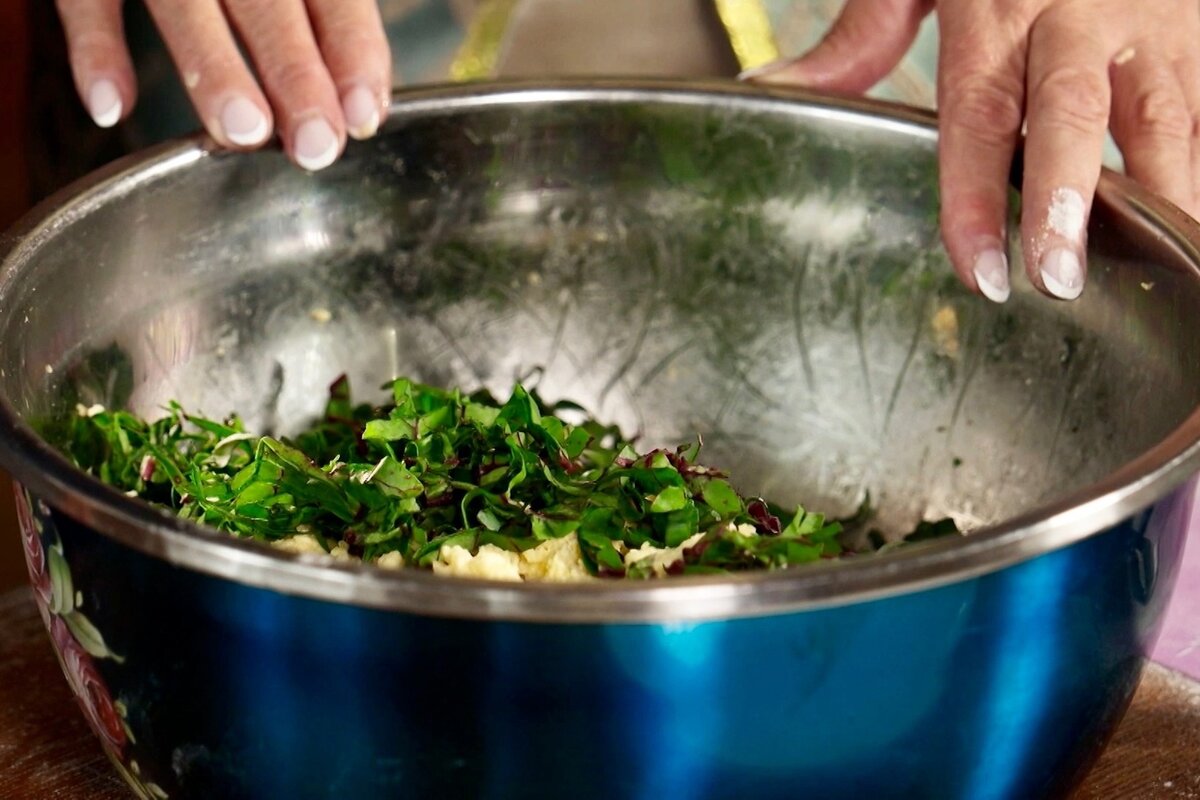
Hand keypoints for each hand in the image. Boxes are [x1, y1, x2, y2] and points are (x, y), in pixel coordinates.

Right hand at [56, 0, 392, 170]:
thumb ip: (324, 19)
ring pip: (182, 0)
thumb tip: (360, 110)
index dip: (352, 51)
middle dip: (294, 73)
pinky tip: (113, 106)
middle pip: (266, 0)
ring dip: (214, 66)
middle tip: (316, 144)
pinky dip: (96, 48)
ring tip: (242, 132)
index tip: (364, 115)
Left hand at [744, 0, 1199, 302]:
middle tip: (1059, 279)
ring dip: (1162, 196)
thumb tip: (770, 87)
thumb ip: (859, 36)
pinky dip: (1193, 165)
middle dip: (1068, 202)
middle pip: (1075, 115)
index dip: (974, 197)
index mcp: (998, 5)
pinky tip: (1184, 226)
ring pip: (1168, 114)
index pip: (979, 114)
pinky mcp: (1197, 26)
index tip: (978, 271)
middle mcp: (1079, 12)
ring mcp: (1153, 17)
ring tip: (1163, 273)